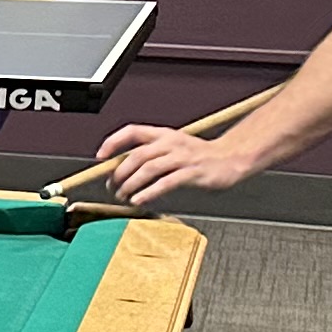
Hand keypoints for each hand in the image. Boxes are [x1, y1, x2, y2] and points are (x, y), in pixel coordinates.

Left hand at [91, 120, 253, 207]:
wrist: (231, 157)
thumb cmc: (199, 155)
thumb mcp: (172, 147)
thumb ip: (150, 153)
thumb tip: (119, 169)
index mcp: (163, 134)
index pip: (132, 131)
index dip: (113, 142)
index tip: (100, 157)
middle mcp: (171, 142)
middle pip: (136, 155)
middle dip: (119, 173)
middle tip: (112, 187)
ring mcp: (182, 157)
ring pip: (148, 168)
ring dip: (130, 184)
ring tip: (123, 196)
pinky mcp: (193, 172)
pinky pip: (165, 182)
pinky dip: (148, 192)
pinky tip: (139, 200)